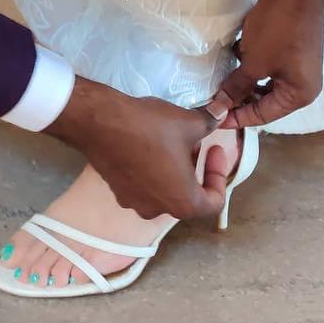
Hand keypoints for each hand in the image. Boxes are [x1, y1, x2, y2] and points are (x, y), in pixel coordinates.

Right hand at [47, 78, 230, 220]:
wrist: (100, 123)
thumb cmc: (150, 129)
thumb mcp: (189, 122)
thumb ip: (210, 122)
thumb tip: (223, 112)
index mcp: (183, 202)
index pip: (215, 201)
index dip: (219, 173)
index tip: (213, 149)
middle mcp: (159, 210)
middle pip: (188, 196)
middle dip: (195, 168)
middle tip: (196, 142)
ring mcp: (135, 202)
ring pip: (165, 189)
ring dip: (174, 169)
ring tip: (172, 141)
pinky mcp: (118, 190)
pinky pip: (144, 184)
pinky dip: (153, 169)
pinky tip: (148, 144)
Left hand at [209, 0, 323, 128]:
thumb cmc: (279, 30)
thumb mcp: (254, 63)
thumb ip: (236, 87)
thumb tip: (219, 107)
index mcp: (299, 94)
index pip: (263, 116)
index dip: (236, 118)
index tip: (211, 117)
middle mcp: (301, 82)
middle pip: (264, 100)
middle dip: (238, 99)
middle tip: (211, 99)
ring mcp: (295, 63)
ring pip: (263, 80)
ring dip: (242, 80)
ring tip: (217, 81)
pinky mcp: (287, 46)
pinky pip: (264, 63)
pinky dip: (248, 63)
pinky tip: (230, 58)